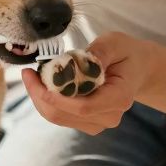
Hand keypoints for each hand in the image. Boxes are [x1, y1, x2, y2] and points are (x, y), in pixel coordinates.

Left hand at [20, 32, 153, 134]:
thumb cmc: (126, 53)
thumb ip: (100, 51)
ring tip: (34, 75)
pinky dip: (47, 101)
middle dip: (40, 95)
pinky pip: (60, 116)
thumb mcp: (116, 42)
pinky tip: (44, 84)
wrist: (137, 69)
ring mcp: (98, 123)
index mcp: (119, 98)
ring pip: (58, 117)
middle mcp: (110, 116)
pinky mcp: (87, 123)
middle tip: (27, 73)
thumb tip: (84, 60)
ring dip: (40, 98)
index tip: (35, 77)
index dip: (55, 96)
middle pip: (64, 114)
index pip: (83, 107)